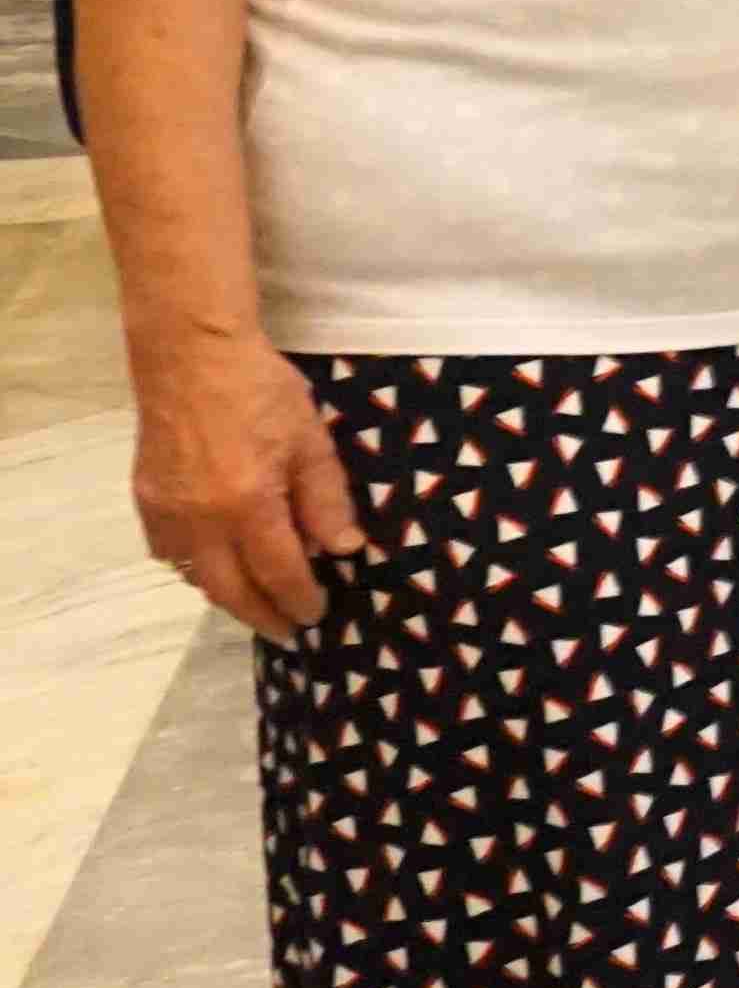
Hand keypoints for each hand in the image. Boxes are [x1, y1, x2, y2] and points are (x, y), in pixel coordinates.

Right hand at [134, 332, 364, 641]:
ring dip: (229, 596)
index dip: (299, 598)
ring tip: (258, 604)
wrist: (191, 356)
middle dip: (262, 615)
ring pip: (197, 577)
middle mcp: (200, 521)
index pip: (278, 572)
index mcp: (246, 505)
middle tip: (288, 631)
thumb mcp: (311, 440)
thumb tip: (343, 550)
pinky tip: (218, 567)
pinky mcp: (146, 502)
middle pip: (231, 590)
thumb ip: (326, 500)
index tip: (317, 614)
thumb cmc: (261, 390)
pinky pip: (171, 555)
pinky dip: (197, 570)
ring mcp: (166, 514)